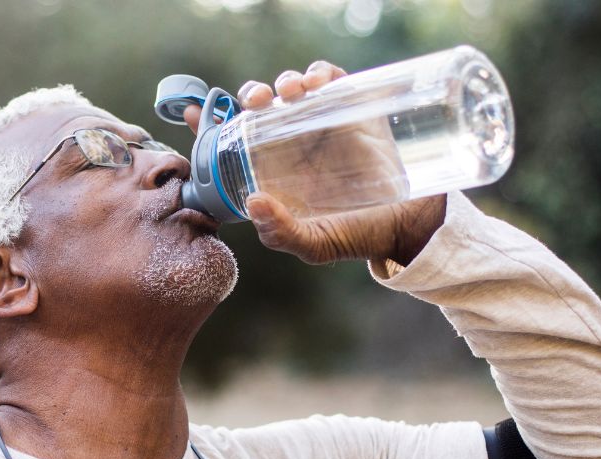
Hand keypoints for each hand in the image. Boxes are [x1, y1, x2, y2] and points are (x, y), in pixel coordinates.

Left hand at [183, 60, 445, 266]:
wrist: (407, 224)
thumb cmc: (356, 235)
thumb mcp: (314, 244)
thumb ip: (280, 232)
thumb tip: (253, 202)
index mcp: (272, 170)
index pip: (233, 141)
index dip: (209, 124)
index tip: (193, 114)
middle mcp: (291, 143)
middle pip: (260, 105)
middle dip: (252, 94)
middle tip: (258, 102)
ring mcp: (320, 123)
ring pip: (291, 88)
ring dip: (284, 82)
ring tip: (289, 93)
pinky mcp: (351, 109)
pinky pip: (330, 79)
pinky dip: (320, 72)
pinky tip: (317, 83)